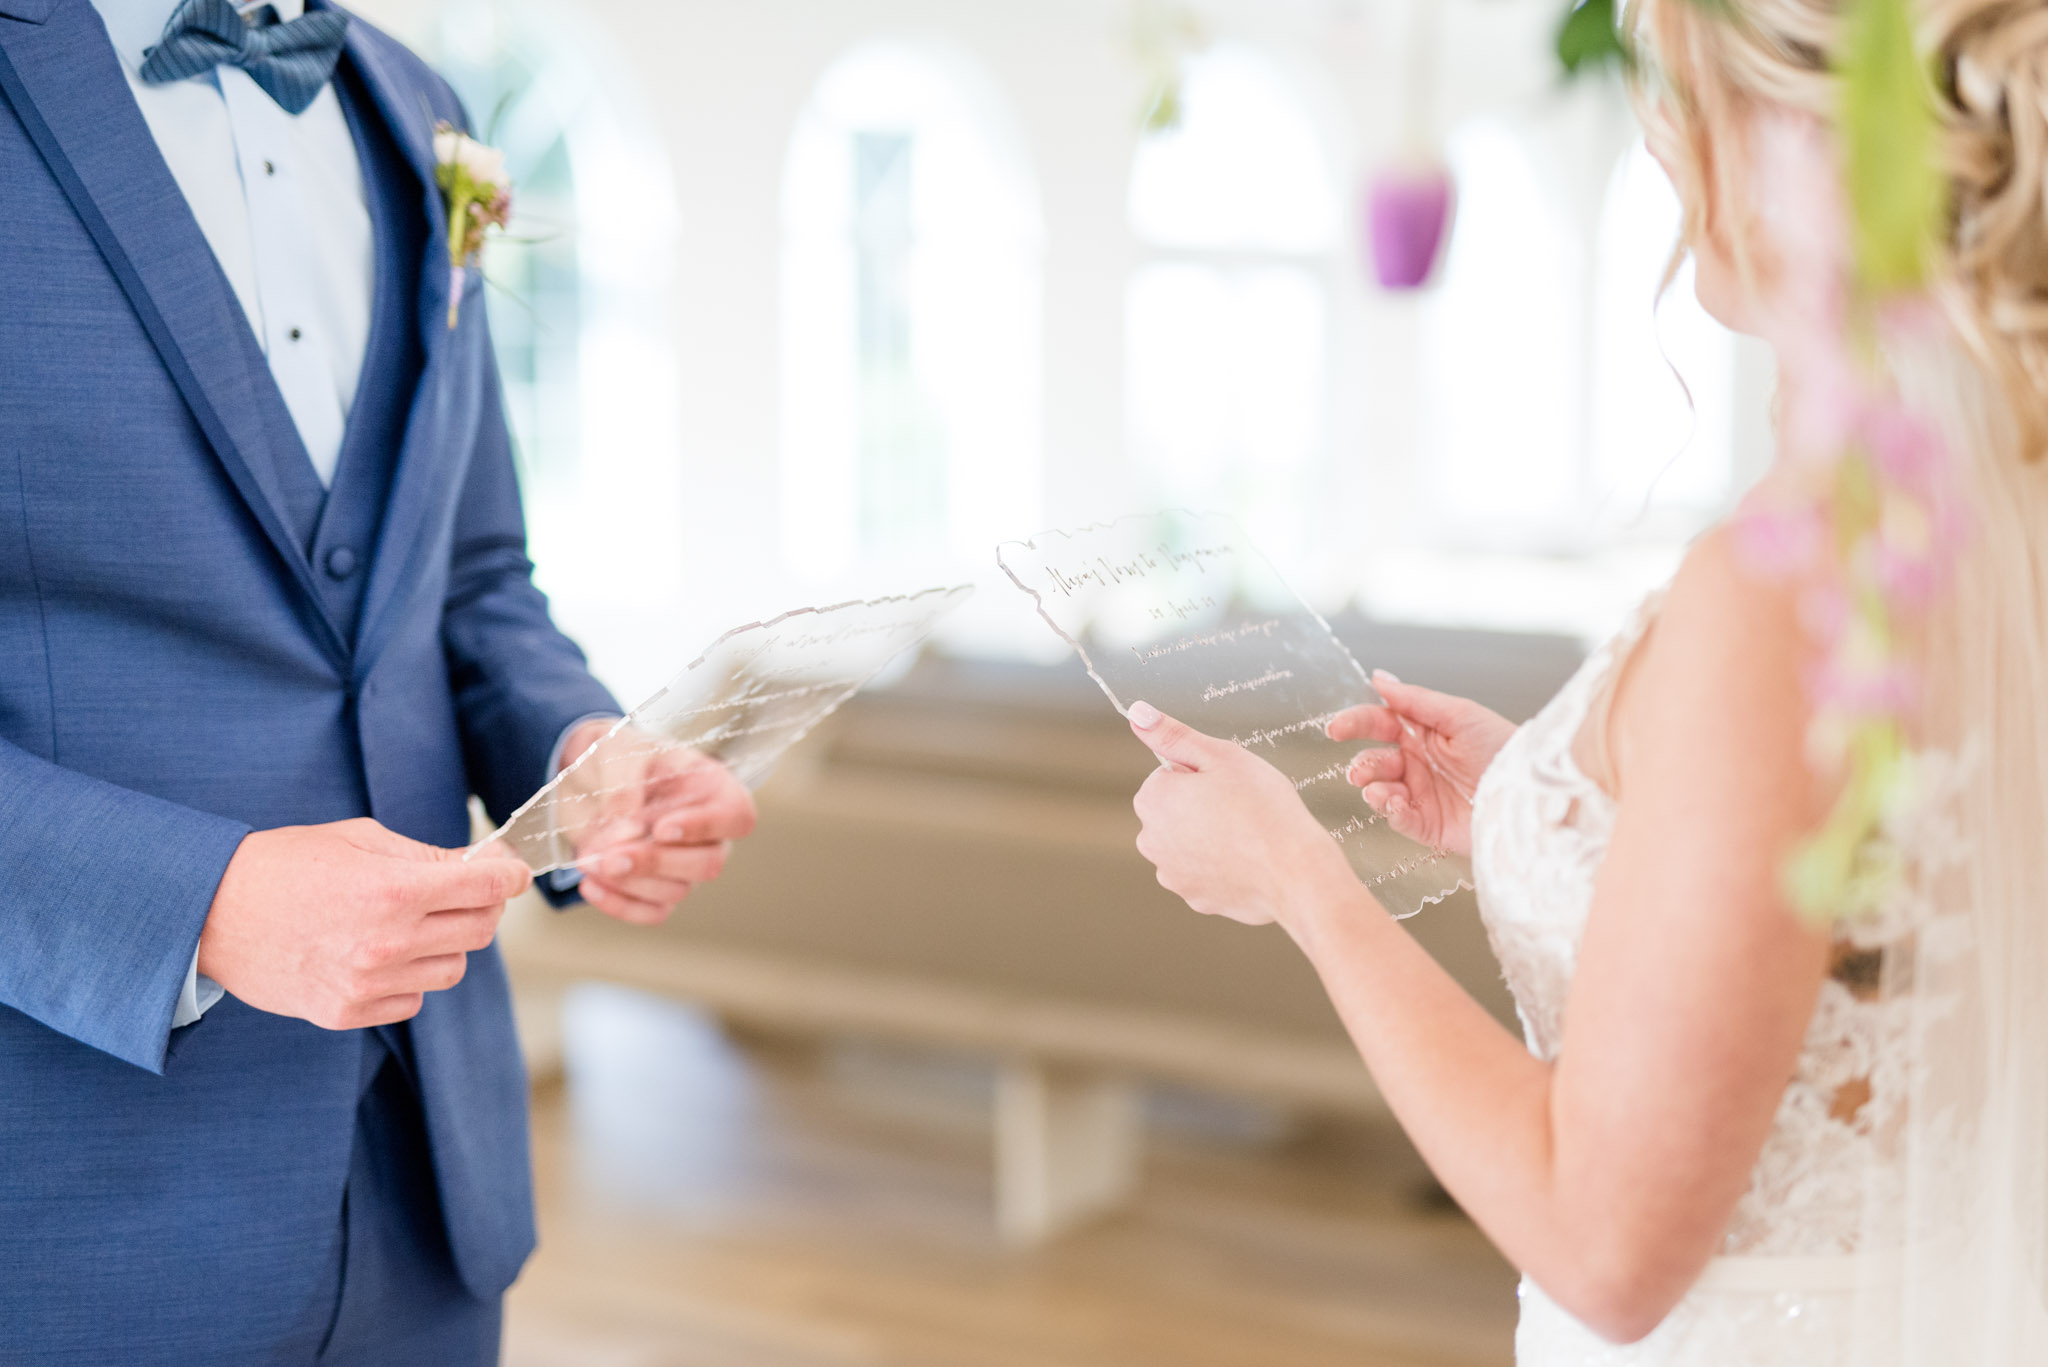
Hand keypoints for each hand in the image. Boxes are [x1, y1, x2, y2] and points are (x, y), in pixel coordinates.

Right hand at [197, 819, 532, 1030]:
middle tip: (464, 892)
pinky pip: (411, 999)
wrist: (209, 914)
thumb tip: (479, 866)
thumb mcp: (359, 840)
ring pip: (451, 970)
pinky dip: (409, 978)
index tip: (512, 872)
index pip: (487, 887)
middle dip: (481, 906)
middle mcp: (388, 942)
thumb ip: (424, 856)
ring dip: (445, 945)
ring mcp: (368, 984)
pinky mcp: (347, 1012)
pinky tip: (380, 954)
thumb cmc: (284, 865)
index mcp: (394, 890)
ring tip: (412, 924)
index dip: (509, 876)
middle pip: (479, 931)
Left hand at [557, 720, 756, 924]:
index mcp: (715, 790)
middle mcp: (710, 834)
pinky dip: (620, 904)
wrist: (588, 777)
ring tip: (588, 862)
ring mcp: (686, 866)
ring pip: (678, 891)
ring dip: (631, 882)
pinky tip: (589, 885)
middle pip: (708, 863)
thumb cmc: (617, 757)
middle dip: (656, 862)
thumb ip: (625, 787)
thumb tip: (627, 832)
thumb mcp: (618, 754)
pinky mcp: (658, 890)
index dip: (704, 828)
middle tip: (610, 856)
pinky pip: (653, 912)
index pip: (737, 818)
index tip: (661, 828)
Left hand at [1128, 702, 1354, 930]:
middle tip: (1240, 808)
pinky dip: (1222, 867)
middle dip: (1199, 806)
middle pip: (1173, 811)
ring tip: (1247, 837)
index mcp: (1152, 800)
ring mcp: (1172, 874)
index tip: (1226, 784)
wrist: (1295, 872)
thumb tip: (1137, 713)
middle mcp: (1151, 840)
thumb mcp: (1221, 756)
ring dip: (1208, 838)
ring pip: (1188, 844)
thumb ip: (1173, 735)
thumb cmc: (1263, 807)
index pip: (1167, 774)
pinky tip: (1249, 863)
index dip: (1200, 774)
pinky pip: (1205, 873)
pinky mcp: (1195, 899)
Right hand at [1326, 671, 1516, 858]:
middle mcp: (1418, 764)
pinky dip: (1389, 811)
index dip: (1354, 724)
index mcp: (1424, 733)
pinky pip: (1396, 819)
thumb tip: (1378, 678)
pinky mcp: (1428, 826)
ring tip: (1382, 790)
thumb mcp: (1460, 715)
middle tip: (1360, 771)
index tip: (1335, 729)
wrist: (1531, 795)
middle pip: (1372, 760)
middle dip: (1362, 765)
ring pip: (1377, 790)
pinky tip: (1394, 804)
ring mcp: (1421, 795)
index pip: (1379, 724)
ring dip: (1372, 788)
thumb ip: (1415, 700)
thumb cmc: (1504, 749)